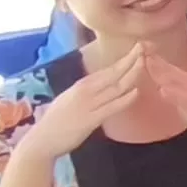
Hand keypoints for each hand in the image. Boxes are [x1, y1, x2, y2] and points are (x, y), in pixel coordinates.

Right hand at [14, 47, 149, 165]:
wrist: (42, 139)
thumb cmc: (56, 121)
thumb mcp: (70, 99)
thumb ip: (86, 92)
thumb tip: (102, 87)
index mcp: (80, 86)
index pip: (106, 70)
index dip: (123, 60)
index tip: (136, 50)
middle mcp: (85, 91)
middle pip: (112, 73)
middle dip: (130, 60)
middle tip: (143, 47)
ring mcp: (89, 104)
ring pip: (115, 87)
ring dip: (131, 74)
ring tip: (144, 63)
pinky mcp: (91, 119)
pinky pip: (112, 107)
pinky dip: (125, 98)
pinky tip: (136, 91)